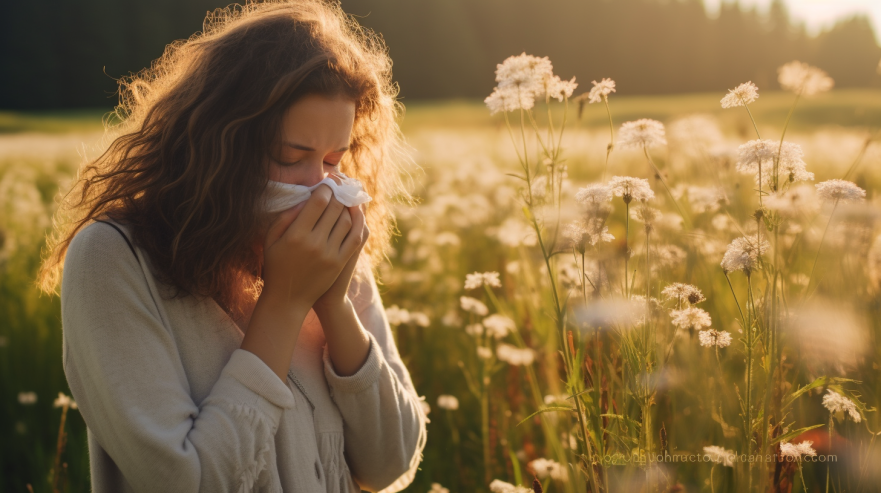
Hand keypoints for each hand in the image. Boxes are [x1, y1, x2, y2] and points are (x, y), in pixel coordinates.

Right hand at [259, 184, 362, 312]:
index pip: (318, 202)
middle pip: (335, 208)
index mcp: (296, 235)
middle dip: (339, 192)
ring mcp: (330, 254)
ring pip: (347, 221)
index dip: (326, 188)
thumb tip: (305, 199)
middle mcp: (315, 244)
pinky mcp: (340, 263)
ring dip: (349, 206)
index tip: (327, 182)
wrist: (288, 299)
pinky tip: (357, 213)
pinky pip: (355, 237)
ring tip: (347, 197)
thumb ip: (284, 218)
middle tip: (340, 184)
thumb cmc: (276, 267)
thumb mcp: (271, 240)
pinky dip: (358, 222)